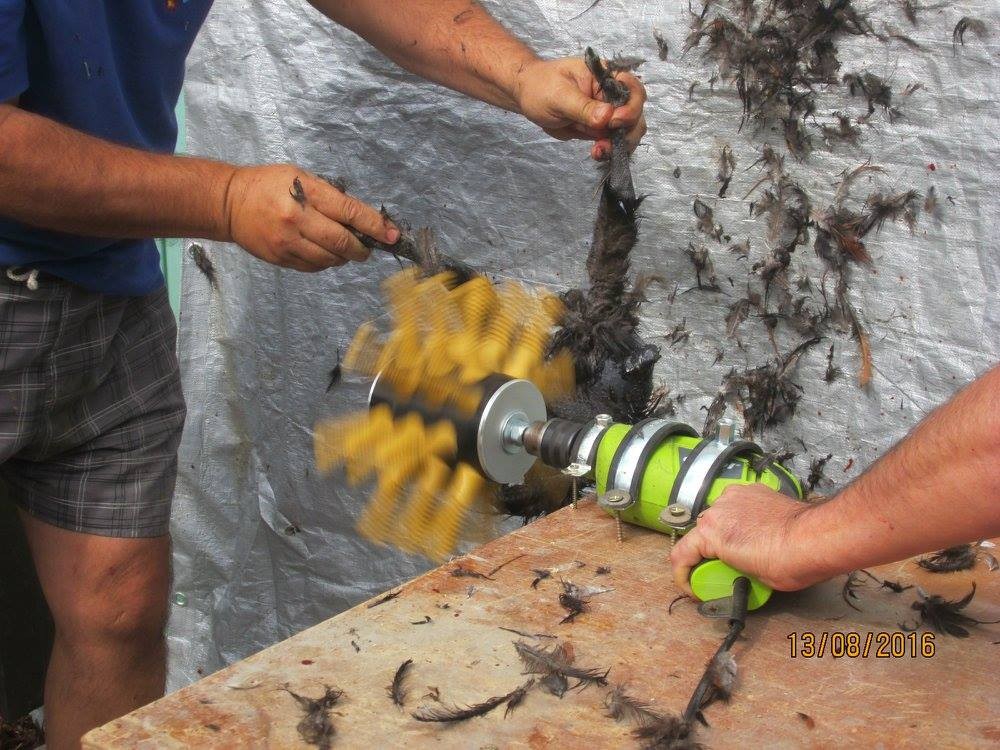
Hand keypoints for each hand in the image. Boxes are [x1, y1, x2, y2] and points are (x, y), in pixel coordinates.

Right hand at [222, 165, 398, 271]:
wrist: (228, 203)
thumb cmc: (268, 184)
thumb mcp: (300, 177)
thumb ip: (329, 196)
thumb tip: (360, 218)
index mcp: (306, 194)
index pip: (349, 211)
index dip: (374, 225)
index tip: (392, 235)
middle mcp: (297, 219)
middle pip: (342, 241)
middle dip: (362, 248)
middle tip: (368, 248)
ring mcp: (288, 242)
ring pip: (330, 259)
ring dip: (345, 257)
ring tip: (346, 249)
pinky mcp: (281, 258)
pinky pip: (314, 266)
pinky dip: (326, 262)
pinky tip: (325, 253)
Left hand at [513, 57, 646, 159]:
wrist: (528, 97)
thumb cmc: (541, 86)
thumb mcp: (559, 95)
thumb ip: (583, 107)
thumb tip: (607, 117)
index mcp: (606, 76)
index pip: (632, 89)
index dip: (630, 107)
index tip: (614, 122)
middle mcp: (612, 94)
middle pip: (636, 114)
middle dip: (626, 132)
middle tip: (605, 144)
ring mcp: (608, 113)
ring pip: (628, 131)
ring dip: (618, 145)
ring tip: (598, 151)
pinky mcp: (600, 128)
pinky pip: (613, 141)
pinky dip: (609, 150)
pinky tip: (597, 153)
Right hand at [670, 484, 826, 595]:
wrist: (815, 538)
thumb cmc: (787, 562)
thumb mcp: (749, 579)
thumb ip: (730, 571)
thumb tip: (732, 575)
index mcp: (710, 533)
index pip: (680, 555)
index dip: (683, 577)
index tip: (693, 588)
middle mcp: (717, 510)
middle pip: (699, 533)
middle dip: (706, 552)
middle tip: (720, 569)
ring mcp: (735, 496)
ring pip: (718, 516)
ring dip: (723, 532)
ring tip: (742, 547)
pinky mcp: (752, 490)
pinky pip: (736, 504)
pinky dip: (739, 517)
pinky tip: (754, 530)